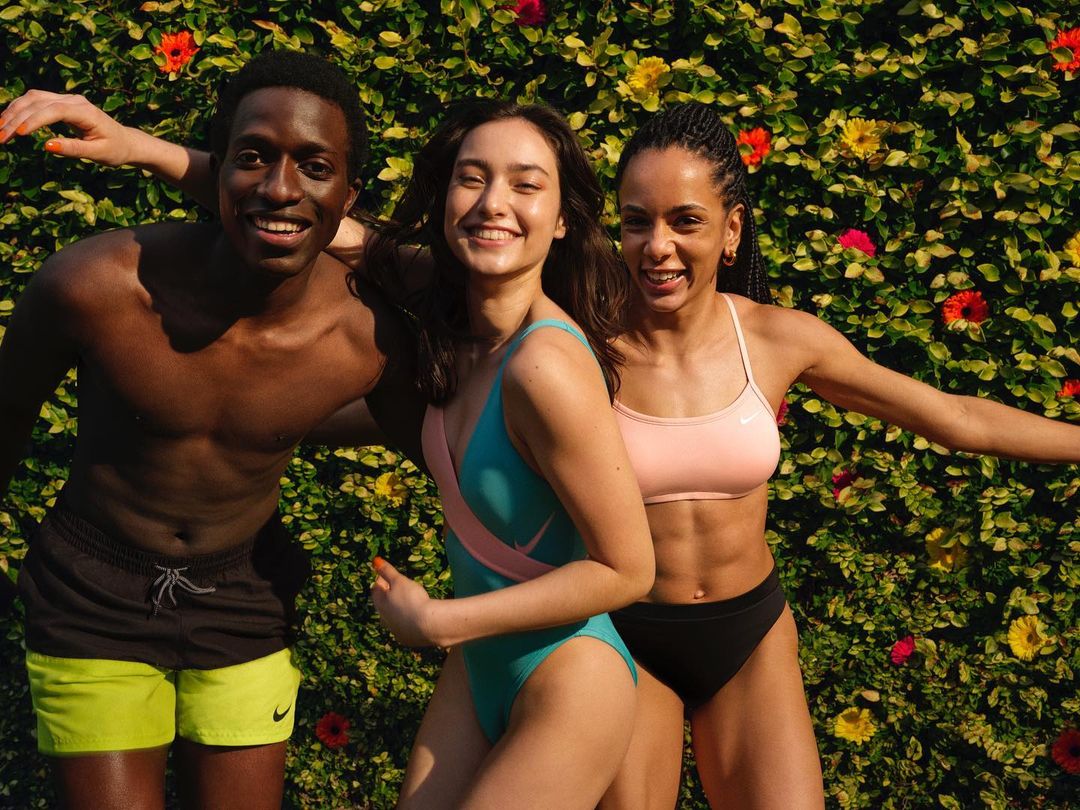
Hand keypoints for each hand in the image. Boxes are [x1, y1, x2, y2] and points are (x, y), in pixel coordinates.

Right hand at [0, 90, 134, 165]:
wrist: (125, 141)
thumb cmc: (114, 149)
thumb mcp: (98, 154)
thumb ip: (74, 149)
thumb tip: (47, 146)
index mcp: (86, 112)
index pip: (54, 110)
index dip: (35, 120)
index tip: (18, 134)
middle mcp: (74, 100)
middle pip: (38, 102)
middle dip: (16, 119)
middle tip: (1, 138)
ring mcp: (66, 99)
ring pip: (32, 98)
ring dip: (12, 112)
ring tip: (0, 131)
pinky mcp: (60, 102)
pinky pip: (34, 101)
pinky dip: (18, 110)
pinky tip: (7, 122)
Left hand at [371, 557, 440, 646]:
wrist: (428, 625)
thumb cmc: (412, 599)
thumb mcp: (399, 581)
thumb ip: (387, 571)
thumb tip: (375, 560)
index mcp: (380, 604)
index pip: (376, 590)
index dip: (381, 581)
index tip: (386, 575)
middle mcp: (384, 619)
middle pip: (382, 605)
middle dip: (387, 597)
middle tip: (395, 588)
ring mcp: (394, 630)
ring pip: (392, 618)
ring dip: (396, 611)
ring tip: (406, 604)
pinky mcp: (405, 639)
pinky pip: (403, 628)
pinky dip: (406, 623)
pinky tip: (414, 620)